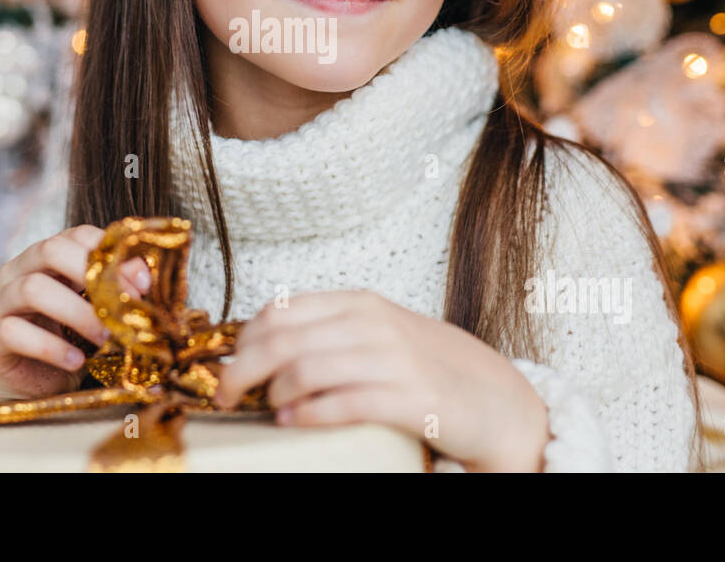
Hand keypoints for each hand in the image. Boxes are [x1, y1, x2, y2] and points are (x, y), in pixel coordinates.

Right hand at [0, 225, 151, 402]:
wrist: (32, 391)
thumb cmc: (68, 343)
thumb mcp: (97, 315)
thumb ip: (116, 290)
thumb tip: (141, 273)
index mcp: (45, 258)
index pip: (75, 235)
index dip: (109, 254)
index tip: (140, 284)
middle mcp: (17, 272)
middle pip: (50, 250)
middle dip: (91, 274)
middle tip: (121, 307)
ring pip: (32, 289)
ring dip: (77, 313)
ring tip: (105, 337)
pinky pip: (12, 332)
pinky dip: (50, 347)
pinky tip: (76, 362)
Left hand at [212, 290, 550, 470]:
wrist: (498, 399)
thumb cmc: (430, 367)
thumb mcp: (377, 334)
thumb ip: (328, 333)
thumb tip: (260, 348)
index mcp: (360, 303)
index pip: (280, 311)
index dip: (242, 341)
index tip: (225, 368)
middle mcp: (374, 324)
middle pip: (283, 340)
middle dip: (241, 370)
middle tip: (226, 395)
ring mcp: (395, 360)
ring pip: (307, 368)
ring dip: (274, 392)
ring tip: (267, 409)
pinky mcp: (412, 399)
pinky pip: (346, 403)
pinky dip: (310, 414)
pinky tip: (293, 421)